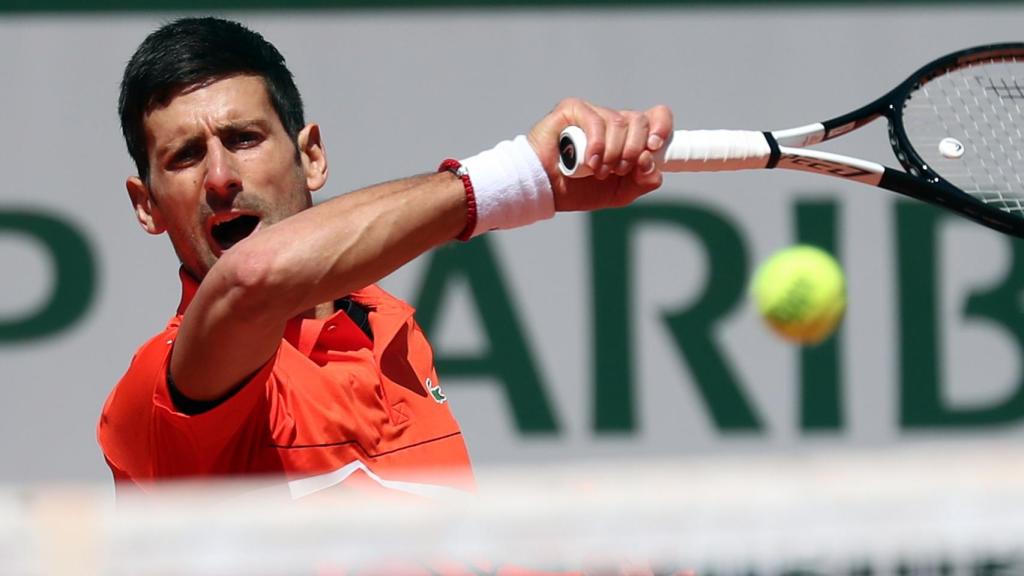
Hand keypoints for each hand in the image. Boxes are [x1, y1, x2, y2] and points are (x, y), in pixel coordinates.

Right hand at [527, 98, 673, 211]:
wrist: (546, 190)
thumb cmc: (578, 189)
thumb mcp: (620, 192)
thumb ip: (643, 181)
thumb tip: (652, 163)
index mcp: (628, 137)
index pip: (656, 117)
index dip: (661, 128)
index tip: (654, 148)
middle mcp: (613, 121)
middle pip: (640, 121)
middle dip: (633, 151)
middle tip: (617, 169)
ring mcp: (593, 113)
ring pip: (619, 123)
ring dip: (612, 153)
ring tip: (597, 170)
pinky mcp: (573, 110)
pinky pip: (595, 120)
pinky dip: (596, 144)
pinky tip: (588, 161)